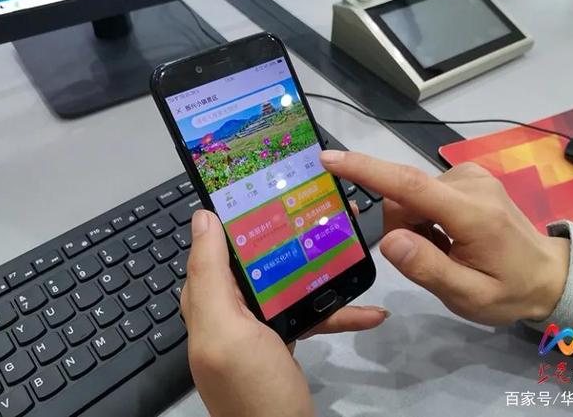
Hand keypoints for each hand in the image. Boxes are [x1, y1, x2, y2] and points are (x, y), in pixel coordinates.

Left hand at [181, 210, 387, 416]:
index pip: (217, 243)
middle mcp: (229, 308)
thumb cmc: (252, 387)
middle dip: (289, 234)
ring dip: (320, 267)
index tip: (269, 185)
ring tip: (349, 245)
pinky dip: (337, 311)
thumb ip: (209, 275)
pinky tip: (370, 310)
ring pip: (288, 282)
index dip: (238, 212)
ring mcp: (258, 326)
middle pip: (259, 258)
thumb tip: (202, 217)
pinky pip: (309, 315)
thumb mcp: (225, 329)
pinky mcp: (283, 340)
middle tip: (321, 210)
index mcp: (208, 300)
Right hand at [320, 151, 570, 325]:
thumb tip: (388, 240)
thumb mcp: (469, 295)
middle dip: (404, 230)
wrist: (548, 273)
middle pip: (404, 197)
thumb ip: (428, 268)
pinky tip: (450, 234)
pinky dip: (426, 215)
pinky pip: (425, 191)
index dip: (366, 170)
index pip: (409, 185)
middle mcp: (469, 182)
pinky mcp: (468, 175)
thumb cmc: (509, 290)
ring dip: (417, 225)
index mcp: (471, 213)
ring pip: (412, 195)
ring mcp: (470, 175)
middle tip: (433, 259)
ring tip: (447, 249)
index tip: (329, 159)